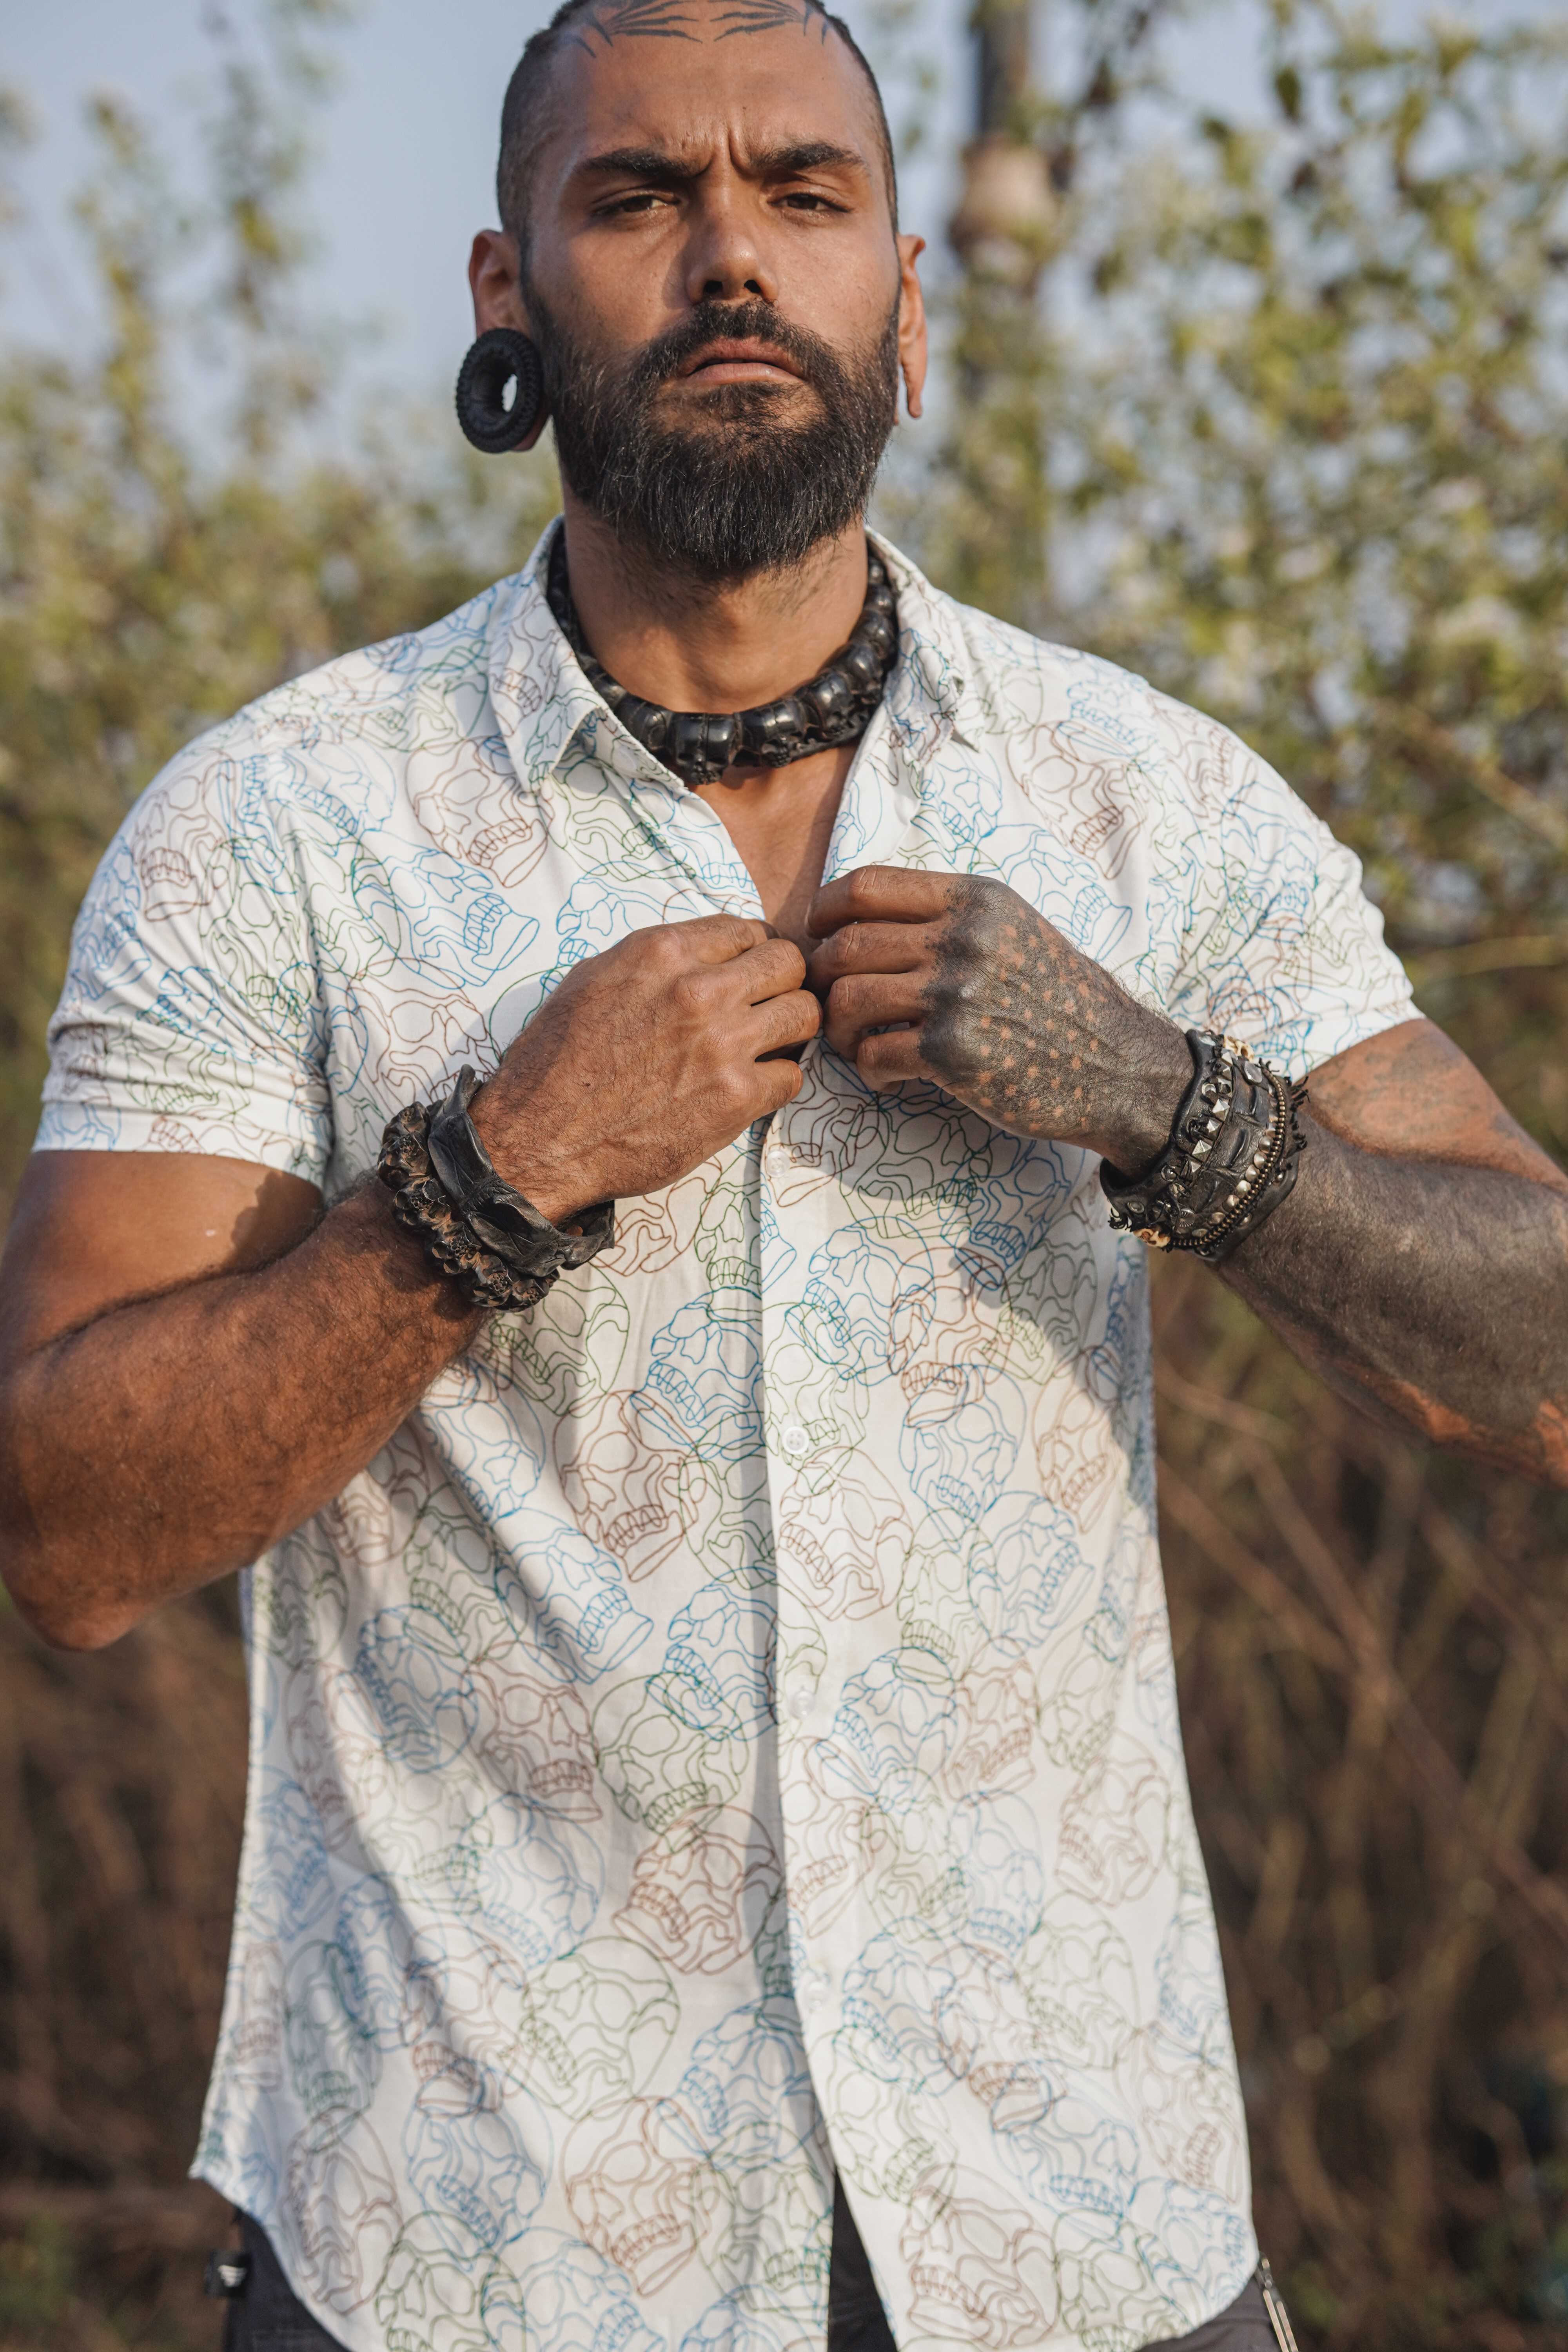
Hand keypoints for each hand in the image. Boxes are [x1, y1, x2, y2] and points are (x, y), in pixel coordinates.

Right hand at [471, 916, 818, 1219]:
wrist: (541, 1138)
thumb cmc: (557, 1061)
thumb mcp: (593, 979)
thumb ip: (655, 960)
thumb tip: (700, 954)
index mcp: (663, 952)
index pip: (748, 929)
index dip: (753, 952)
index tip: (748, 972)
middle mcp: (699, 990)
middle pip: (789, 964)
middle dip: (783, 982)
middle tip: (767, 1005)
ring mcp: (723, 1044)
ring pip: (805, 1014)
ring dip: (791, 1028)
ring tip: (768, 1044)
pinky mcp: (736, 1098)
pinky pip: (793, 1075)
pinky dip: (778, 1080)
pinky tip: (752, 1086)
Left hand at [806, 867, 1189, 1168]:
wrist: (1116, 1065)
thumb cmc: (1060, 999)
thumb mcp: (1012, 929)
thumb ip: (948, 915)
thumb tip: (862, 918)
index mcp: (975, 900)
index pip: (865, 885)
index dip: (824, 910)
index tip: (818, 934)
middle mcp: (963, 939)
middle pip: (844, 944)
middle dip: (822, 978)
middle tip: (829, 1002)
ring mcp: (956, 994)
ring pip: (845, 999)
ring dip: (838, 1028)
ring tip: (856, 1043)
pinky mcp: (952, 1052)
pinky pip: (871, 1054)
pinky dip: (868, 1070)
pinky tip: (889, 1076)